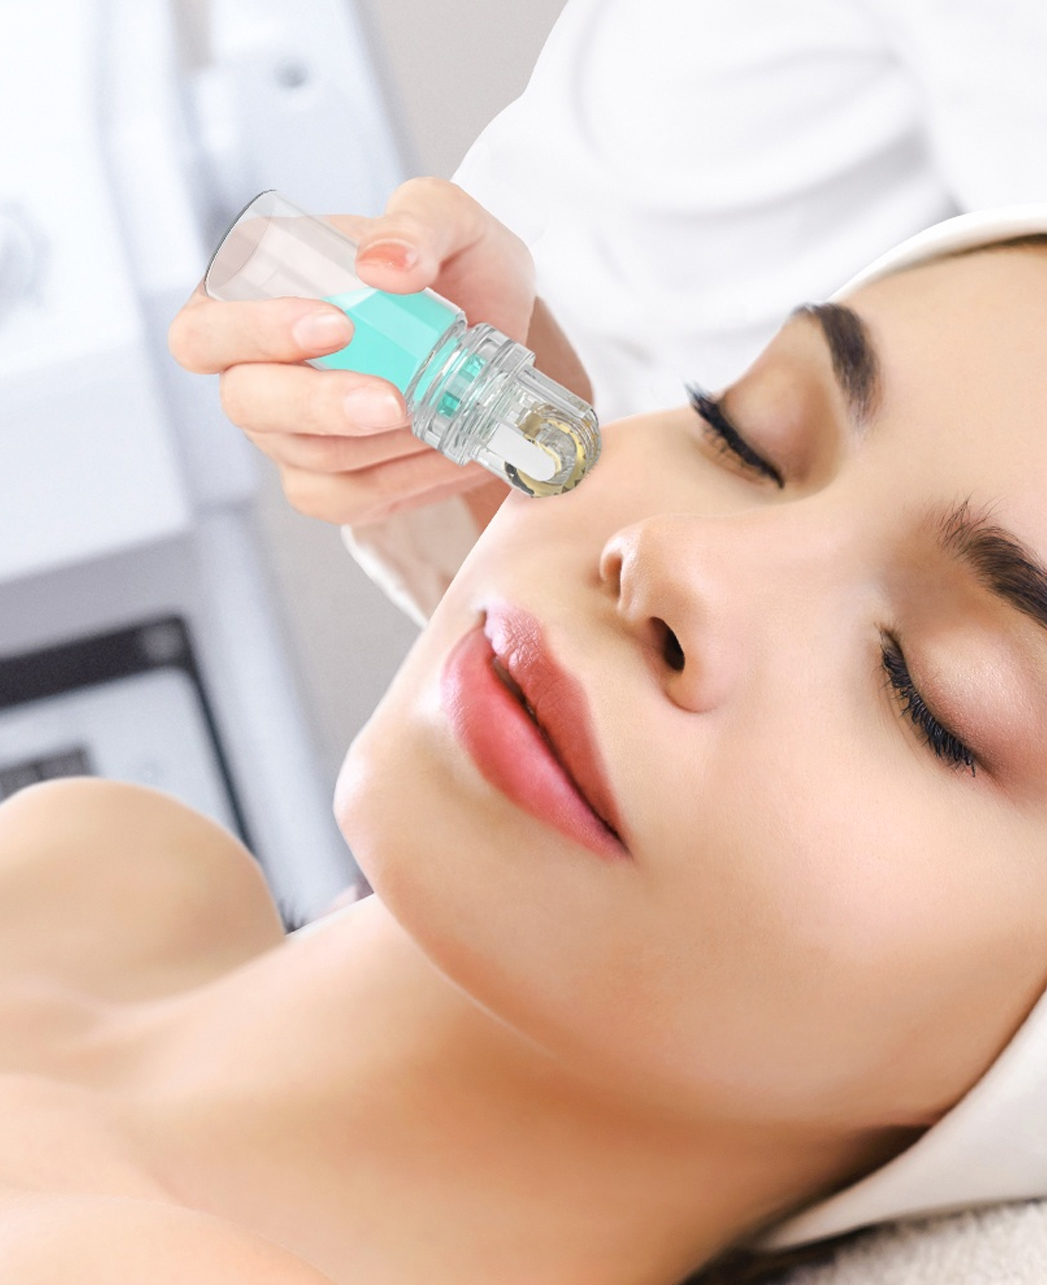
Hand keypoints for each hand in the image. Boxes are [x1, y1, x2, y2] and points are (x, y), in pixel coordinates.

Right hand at [168, 178, 537, 526]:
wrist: (502, 337)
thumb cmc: (457, 269)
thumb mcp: (453, 221)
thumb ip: (418, 223)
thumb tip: (382, 265)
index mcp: (251, 293)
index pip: (205, 330)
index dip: (255, 333)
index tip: (337, 325)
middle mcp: (253, 369)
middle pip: (246, 403)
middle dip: (322, 404)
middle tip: (396, 401)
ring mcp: (286, 434)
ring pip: (310, 456)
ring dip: (387, 442)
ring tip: (452, 413)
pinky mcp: (326, 484)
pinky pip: (352, 499)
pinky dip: (412, 479)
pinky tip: (455, 452)